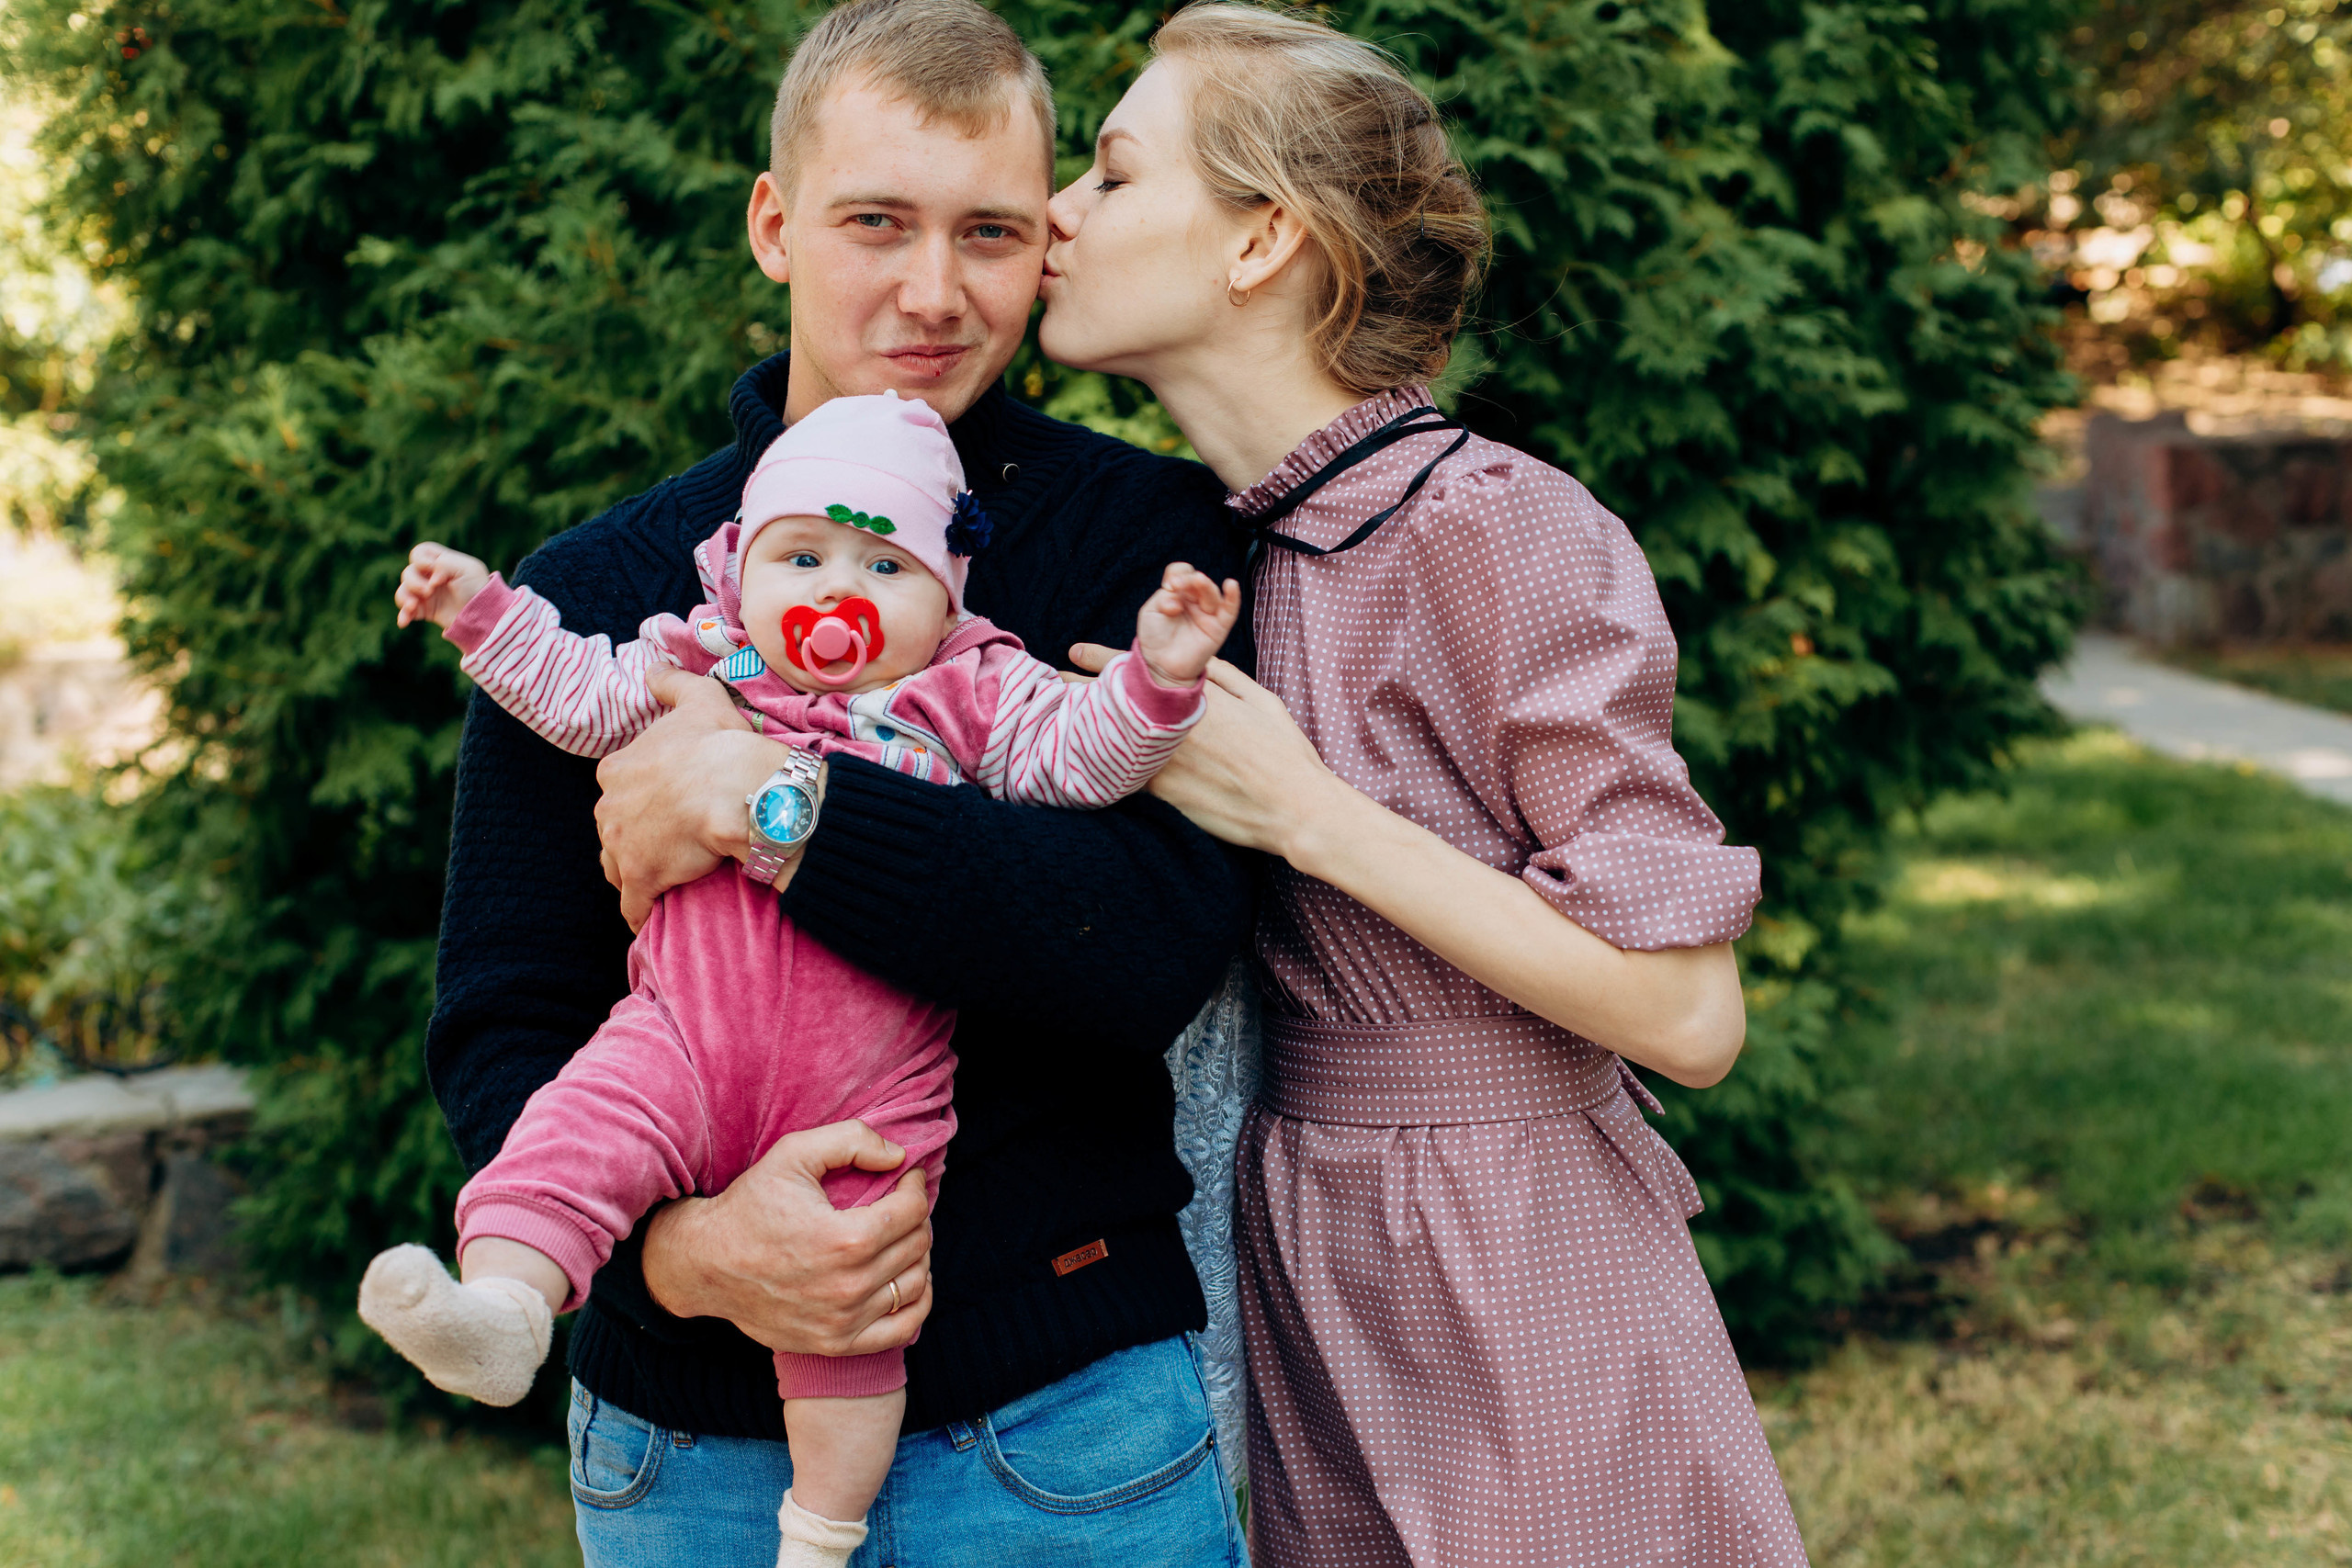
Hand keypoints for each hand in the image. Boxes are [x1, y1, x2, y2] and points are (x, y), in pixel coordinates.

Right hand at [395, 543, 491, 628]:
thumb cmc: (478, 588)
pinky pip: (406, 611)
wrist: (484, 616)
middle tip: (429, 591)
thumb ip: (444, 564)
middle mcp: (431, 576)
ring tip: (413, 606)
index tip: (431, 568)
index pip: (420, 552)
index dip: (420, 559)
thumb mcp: (467, 569)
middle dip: (414, 581)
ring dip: (405, 597)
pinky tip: (404, 622)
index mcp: (441, 562)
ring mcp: (427, 594)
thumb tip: (430, 577)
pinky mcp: (425, 610)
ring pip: (404, 590)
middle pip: (408, 572)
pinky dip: (403, 615)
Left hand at [596, 664, 789, 929]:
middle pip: (615, 828)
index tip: (669, 805)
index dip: (644, 799)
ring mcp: (620, 845)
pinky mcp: (640, 878)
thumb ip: (671, 683)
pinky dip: (642, 912)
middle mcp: (608, 807)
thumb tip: (652, 670)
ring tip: (668, 876)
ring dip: (637, 871)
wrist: (738, 790)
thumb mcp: (700, 699)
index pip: (620, 790)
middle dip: (636, 835)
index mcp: (617, 769)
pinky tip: (655, 917)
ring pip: (618, 865)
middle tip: (674, 840)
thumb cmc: (721, 745)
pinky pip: (634, 905)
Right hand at [640, 1121, 933, 1355]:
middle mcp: (850, 1286)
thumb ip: (851, 1141)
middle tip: (899, 1203)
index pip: (913, 1211)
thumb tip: (898, 1156)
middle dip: (916, 1217)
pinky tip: (905, 1279)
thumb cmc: (749, 1206)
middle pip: (917, 1245)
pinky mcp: (836, 1343)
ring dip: (917, 1255)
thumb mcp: (793, 1154)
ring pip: (916, 1285)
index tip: (906, 1176)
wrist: (705, 1265)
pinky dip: (916, 1303)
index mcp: (846, 1239)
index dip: (915, 1185)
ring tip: (899, 1236)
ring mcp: (844, 1321)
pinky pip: (902, 1329)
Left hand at [1069, 645, 1346, 858]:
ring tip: (1059, 725)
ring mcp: (1163, 764)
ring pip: (1114, 744)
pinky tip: (1087, 764)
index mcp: (1194, 699)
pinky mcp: (1163, 797)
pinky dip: (1109, 768)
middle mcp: (1171, 729)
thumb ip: (1224, 677)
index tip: (1075, 652)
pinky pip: (1129, 778)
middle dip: (1079, 692)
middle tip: (1052, 683)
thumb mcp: (1260, 700)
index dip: (1101, 660)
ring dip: (1088, 732)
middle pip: (1113, 706)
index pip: (1137, 670)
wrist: (1293, 809)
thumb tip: (1199, 661)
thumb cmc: (1284, 752)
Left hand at [1135, 563, 1241, 687]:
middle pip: (1198, 581)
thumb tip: (1178, 600)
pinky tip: (1231, 585)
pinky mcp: (1219, 627)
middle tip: (1176, 586)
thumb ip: (1163, 598)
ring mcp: (1208, 614)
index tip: (1168, 587)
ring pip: (1212, 593)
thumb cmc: (1154, 638)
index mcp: (1179, 594)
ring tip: (1198, 581)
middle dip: (1189, 579)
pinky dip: (1233, 597)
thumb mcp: (1150, 612)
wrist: (1161, 665)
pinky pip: (1230, 609)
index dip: (1177, 574)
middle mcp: (1195, 601)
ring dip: (1205, 585)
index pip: (1183, 573)